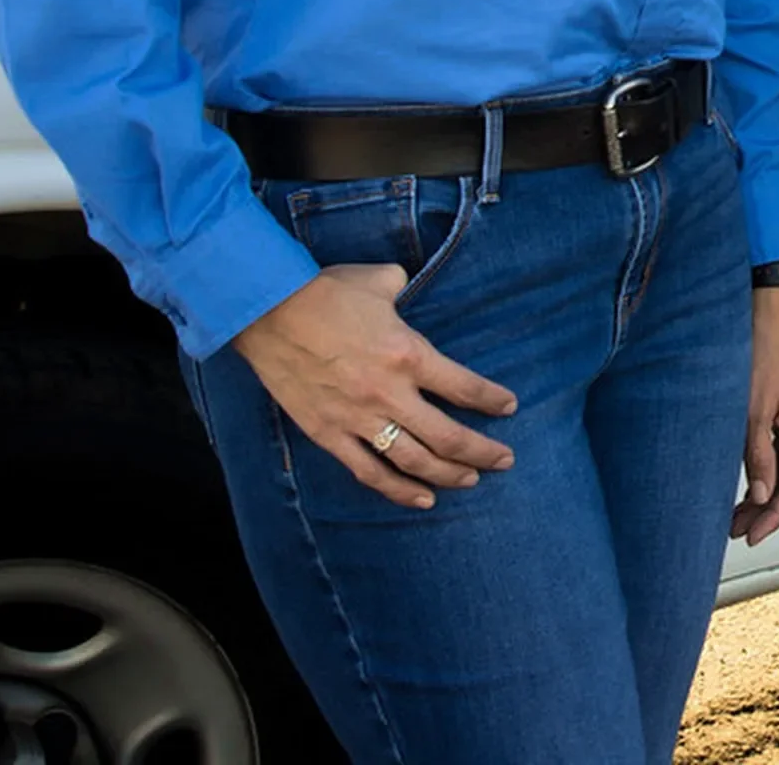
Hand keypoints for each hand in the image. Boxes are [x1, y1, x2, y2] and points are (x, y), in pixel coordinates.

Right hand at [232, 265, 517, 508]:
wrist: (269, 311)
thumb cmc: (328, 291)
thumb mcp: (381, 280)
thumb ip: (404, 287)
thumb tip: (409, 286)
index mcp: (409, 354)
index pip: (464, 387)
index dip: (492, 401)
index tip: (509, 408)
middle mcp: (390, 393)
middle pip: (447, 436)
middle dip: (482, 452)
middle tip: (505, 460)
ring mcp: (358, 418)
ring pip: (414, 461)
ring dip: (448, 475)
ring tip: (472, 480)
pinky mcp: (328, 434)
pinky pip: (369, 472)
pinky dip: (398, 490)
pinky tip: (421, 499)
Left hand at [733, 291, 778, 545]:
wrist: (768, 312)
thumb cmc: (767, 350)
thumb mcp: (755, 411)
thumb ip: (759, 457)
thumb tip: (761, 495)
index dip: (775, 516)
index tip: (754, 535)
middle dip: (766, 510)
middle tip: (739, 530)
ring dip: (763, 492)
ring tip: (737, 514)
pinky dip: (764, 470)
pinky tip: (747, 483)